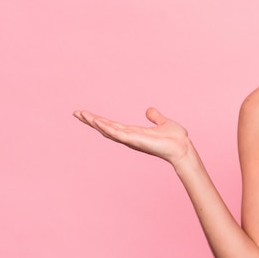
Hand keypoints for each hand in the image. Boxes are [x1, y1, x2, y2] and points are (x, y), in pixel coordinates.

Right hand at [73, 108, 191, 166]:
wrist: (183, 147)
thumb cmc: (175, 138)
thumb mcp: (163, 122)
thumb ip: (155, 117)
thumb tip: (149, 110)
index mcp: (133, 132)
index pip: (112, 125)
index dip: (99, 120)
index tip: (86, 113)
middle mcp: (129, 137)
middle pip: (105, 128)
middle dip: (90, 121)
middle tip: (76, 113)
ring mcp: (131, 139)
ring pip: (108, 130)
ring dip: (94, 122)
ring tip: (81, 114)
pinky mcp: (135, 140)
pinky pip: (118, 133)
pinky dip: (107, 127)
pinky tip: (97, 121)